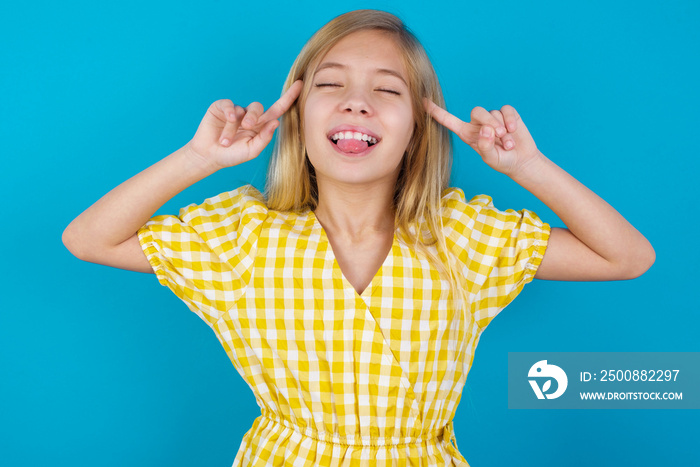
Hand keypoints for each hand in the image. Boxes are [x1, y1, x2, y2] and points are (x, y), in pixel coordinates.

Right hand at [186, 80, 302, 169]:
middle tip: (247, 126)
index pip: (277, 109)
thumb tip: (276, 122)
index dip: (288, 97)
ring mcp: (235, 110)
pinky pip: (228, 105)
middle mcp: (249, 115)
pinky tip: (226, 120)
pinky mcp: (221, 107)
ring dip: (234, 126)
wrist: (209, 156)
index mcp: (260, 125)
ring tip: (226, 141)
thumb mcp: (251, 151)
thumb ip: (264, 138)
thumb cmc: (232, 155)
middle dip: (254, 116)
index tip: (299, 84)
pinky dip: (228, 113)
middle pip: (258, 107)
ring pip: (242, 109)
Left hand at [424, 98, 540, 176]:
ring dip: (503, 129)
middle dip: (489, 123)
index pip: (449, 121)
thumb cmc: (502, 161)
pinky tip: (513, 131)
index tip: (424, 101)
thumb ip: (485, 146)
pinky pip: (506, 110)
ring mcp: (492, 118)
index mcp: (467, 134)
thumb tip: (486, 129)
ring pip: (493, 113)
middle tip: (500, 137)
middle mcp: (477, 124)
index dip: (436, 112)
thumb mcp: (491, 158)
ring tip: (508, 144)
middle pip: (477, 112)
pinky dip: (510, 120)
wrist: (521, 161)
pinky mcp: (506, 114)